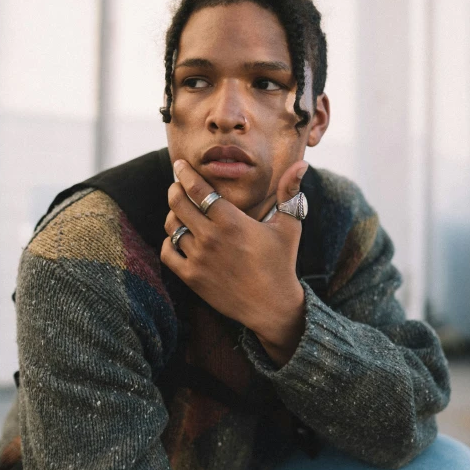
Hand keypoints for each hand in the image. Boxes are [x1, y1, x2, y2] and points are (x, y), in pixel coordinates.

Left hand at [161, 159, 308, 364]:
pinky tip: (178, 237)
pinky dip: (169, 241)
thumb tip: (301, 164)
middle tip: (177, 186)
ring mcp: (199, 258)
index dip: (185, 173)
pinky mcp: (191, 277)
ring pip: (171, 226)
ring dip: (173, 215)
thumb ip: (289, 192)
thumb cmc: (281, 263)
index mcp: (232, 221)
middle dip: (175, 189)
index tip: (180, 164)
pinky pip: (167, 252)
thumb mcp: (289, 225)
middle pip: (177, 203)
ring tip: (180, 211)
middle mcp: (211, 237)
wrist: (271, 306)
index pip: (198, 189)